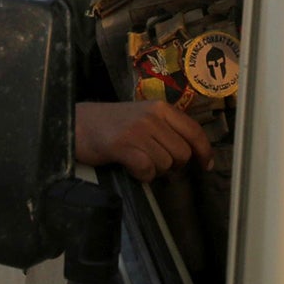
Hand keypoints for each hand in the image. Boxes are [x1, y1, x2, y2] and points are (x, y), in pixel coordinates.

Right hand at [74, 100, 212, 181]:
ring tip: (140, 162)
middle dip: (174, 166)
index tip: (206, 165)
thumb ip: (165, 129)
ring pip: (166, 164)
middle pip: (182, 152)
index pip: (193, 130)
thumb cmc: (111, 124)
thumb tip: (191, 154)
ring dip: (156, 171)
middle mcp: (152, 116)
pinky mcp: (124, 145)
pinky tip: (132, 169)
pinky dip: (143, 176)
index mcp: (160, 107)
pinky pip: (148, 170)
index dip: (204, 150)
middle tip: (157, 164)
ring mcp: (138, 130)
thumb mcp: (143, 117)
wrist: (77, 123)